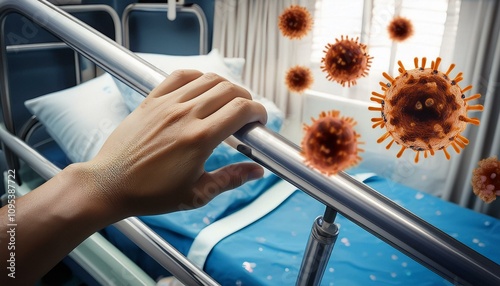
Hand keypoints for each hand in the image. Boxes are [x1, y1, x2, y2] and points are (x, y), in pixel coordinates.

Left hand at [78, 70, 266, 216]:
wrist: (110, 184)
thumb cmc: (150, 193)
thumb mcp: (196, 193)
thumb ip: (230, 179)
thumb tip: (256, 171)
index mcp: (200, 139)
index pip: (241, 109)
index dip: (258, 112)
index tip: (259, 120)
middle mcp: (185, 115)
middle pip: (229, 90)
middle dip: (246, 99)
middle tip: (246, 114)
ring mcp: (167, 104)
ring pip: (208, 79)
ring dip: (226, 87)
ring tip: (227, 102)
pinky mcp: (152, 100)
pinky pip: (180, 76)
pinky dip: (198, 77)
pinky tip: (202, 88)